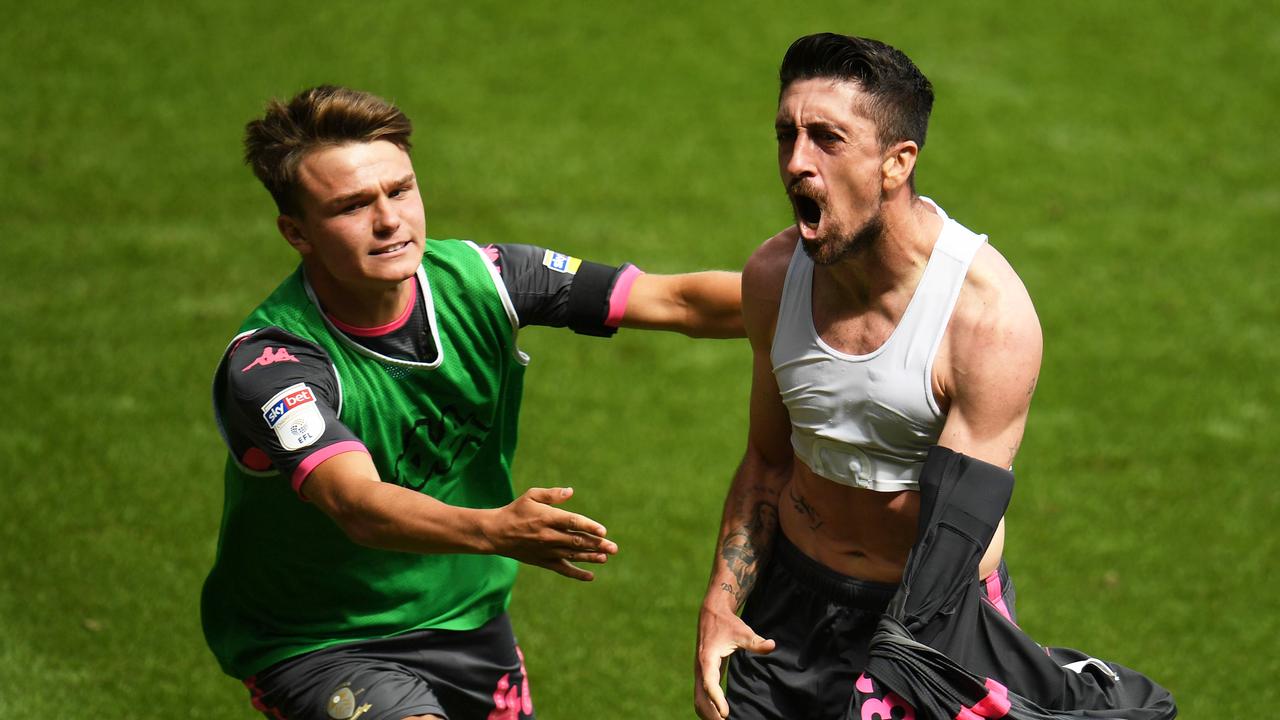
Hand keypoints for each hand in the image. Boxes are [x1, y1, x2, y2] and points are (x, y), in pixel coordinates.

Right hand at [485, 487, 617, 580]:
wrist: (496, 533)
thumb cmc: (515, 511)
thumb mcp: (531, 496)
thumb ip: (552, 494)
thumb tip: (570, 491)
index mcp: (547, 517)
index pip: (572, 522)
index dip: (589, 526)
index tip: (603, 531)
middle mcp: (548, 535)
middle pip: (577, 540)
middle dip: (597, 545)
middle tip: (613, 548)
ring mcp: (546, 550)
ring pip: (573, 554)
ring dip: (591, 557)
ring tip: (606, 557)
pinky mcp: (543, 561)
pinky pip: (562, 569)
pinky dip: (577, 573)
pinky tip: (590, 576)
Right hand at [694, 601, 774, 718]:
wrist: (712, 614)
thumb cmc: (728, 624)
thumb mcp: (742, 631)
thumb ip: (756, 642)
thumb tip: (772, 645)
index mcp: (707, 659)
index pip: (709, 684)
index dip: (716, 700)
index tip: (726, 714)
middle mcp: (700, 668)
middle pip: (700, 698)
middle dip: (711, 713)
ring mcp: (699, 673)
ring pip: (699, 699)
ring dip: (708, 713)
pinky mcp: (703, 674)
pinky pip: (701, 696)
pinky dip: (707, 708)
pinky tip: (719, 715)